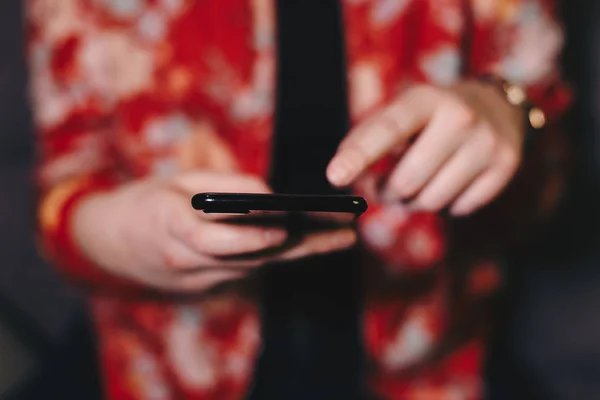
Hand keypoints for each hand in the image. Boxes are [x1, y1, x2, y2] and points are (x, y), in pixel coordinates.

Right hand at [72, 171, 356, 291]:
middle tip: (345, 233)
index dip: (250, 235)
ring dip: (300, 252)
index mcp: (170, 229)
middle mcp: (187, 263)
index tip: (286, 227)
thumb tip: (273, 198)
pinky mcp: (208, 287)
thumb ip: (225, 190)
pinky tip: (309, 243)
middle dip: (300, 245)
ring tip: (341, 236)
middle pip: (252, 257)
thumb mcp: (177, 183)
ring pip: (258, 266)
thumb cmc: (145, 204)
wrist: (109, 245)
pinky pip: (249, 269)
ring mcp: (198, 281)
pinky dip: (279, 255)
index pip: (214, 239)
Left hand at [327, 82, 525, 215]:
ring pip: (431, 201)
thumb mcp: (403, 112)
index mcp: (426, 98)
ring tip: (418, 183)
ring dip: (414, 202)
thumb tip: (340, 173)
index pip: (387, 130)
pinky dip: (446, 205)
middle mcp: (460, 117)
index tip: (334, 176)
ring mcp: (487, 143)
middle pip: (407, 181)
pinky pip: (458, 209)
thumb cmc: (433, 116)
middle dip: (388, 192)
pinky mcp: (505, 166)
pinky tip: (450, 182)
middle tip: (386, 186)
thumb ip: (369, 137)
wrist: (497, 106)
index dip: (359, 155)